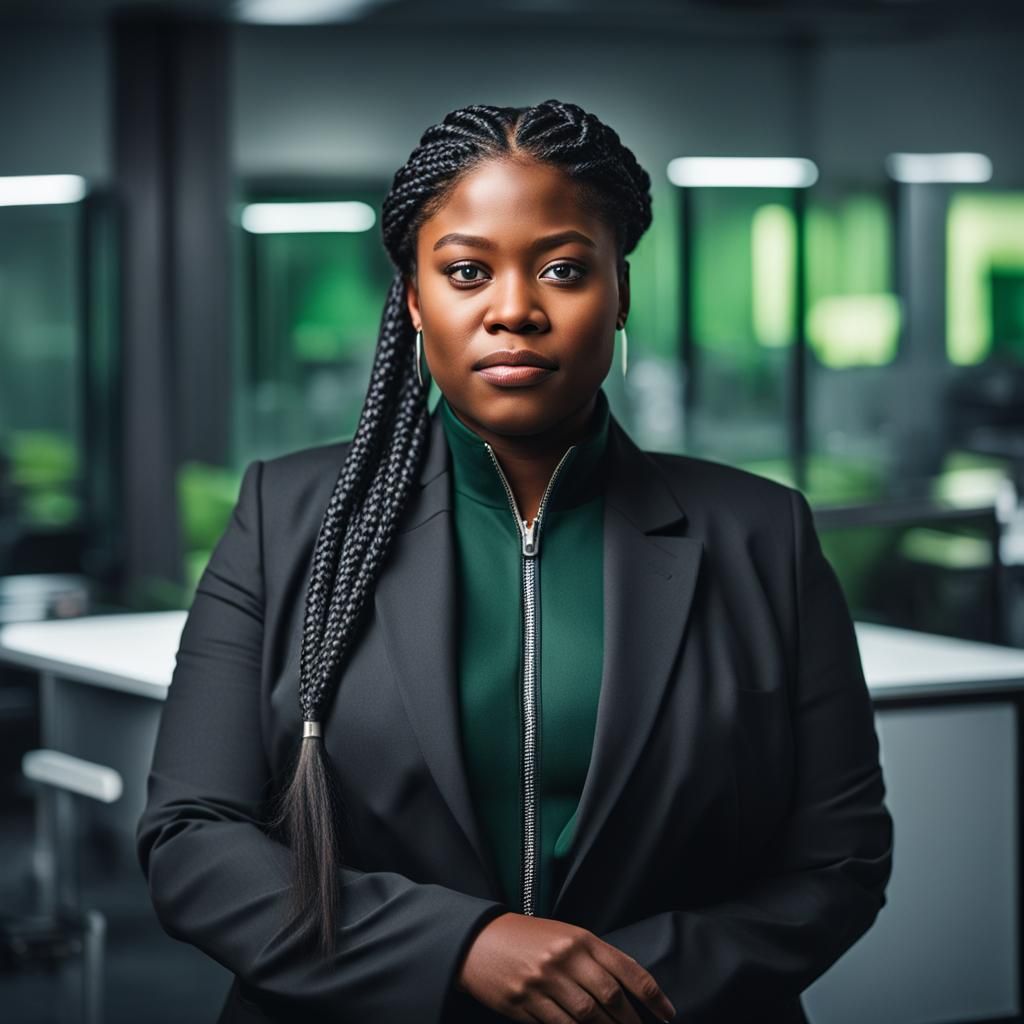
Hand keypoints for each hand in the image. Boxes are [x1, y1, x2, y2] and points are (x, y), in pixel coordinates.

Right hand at [456, 911, 676, 1022]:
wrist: (479, 940)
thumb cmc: (527, 938)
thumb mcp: (563, 935)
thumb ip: (593, 958)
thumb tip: (627, 991)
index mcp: (579, 938)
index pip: (626, 968)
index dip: (652, 995)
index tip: (668, 1014)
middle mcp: (564, 958)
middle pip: (610, 997)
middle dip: (631, 1023)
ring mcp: (543, 982)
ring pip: (587, 1018)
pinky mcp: (524, 1003)